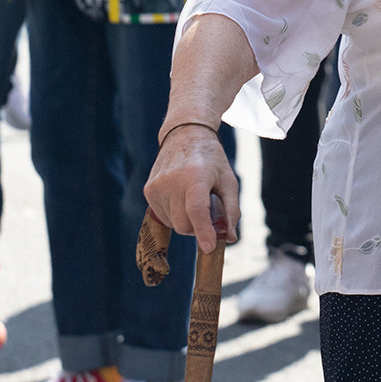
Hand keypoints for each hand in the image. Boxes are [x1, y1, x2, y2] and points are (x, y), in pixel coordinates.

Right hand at [144, 124, 239, 254]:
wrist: (185, 134)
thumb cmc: (212, 159)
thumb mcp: (229, 179)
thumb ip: (232, 209)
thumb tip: (230, 238)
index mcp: (195, 176)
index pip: (197, 210)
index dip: (203, 231)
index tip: (209, 248)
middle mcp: (172, 181)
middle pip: (184, 224)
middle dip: (198, 226)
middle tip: (209, 210)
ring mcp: (157, 186)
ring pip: (173, 223)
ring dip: (186, 219)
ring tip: (194, 196)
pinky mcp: (148, 190)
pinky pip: (163, 217)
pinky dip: (175, 214)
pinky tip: (181, 195)